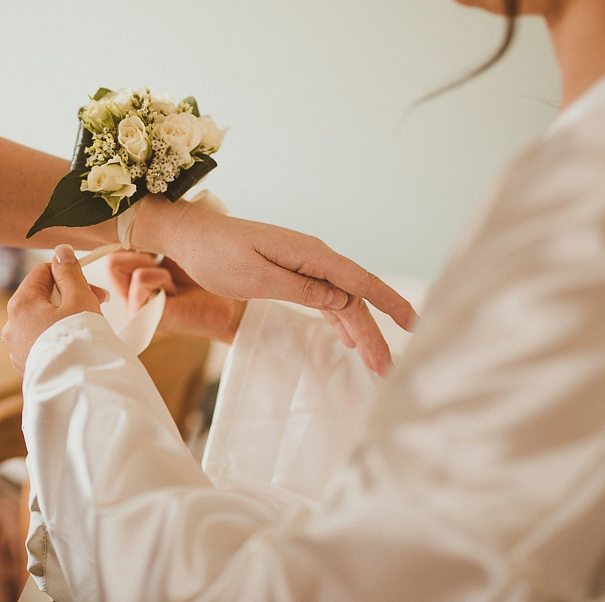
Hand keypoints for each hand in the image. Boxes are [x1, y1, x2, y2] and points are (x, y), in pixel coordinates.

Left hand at [2, 245, 108, 373]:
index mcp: (21, 303)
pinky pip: (43, 341)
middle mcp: (12, 325)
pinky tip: (78, 344)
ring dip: (66, 317)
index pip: (43, 272)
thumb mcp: (79, 298)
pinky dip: (59, 337)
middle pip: (43, 297)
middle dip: (71, 296)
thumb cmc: (78, 339)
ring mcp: (17, 348)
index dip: (70, 274)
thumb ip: (69, 272)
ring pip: (43, 320)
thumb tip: (61, 251)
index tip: (93, 287)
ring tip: (91, 326)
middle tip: (99, 303)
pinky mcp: (26, 365)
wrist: (76, 387)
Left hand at [134, 196, 416, 375]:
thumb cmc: (216, 254)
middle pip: (354, 297)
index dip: (389, 302)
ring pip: (341, 301)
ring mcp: (302, 265)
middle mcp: (312, 257)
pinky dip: (339, 321)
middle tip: (388, 369)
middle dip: (375, 331)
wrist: (191, 235)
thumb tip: (340, 301)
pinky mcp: (291, 273)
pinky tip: (349, 340)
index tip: (414, 324)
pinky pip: (325, 299)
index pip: (359, 281)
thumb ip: (298, 288)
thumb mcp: (254, 276)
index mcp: (307, 254)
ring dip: (359, 331)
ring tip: (375, 363)